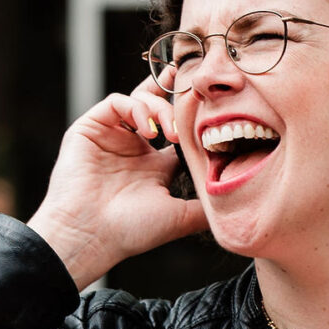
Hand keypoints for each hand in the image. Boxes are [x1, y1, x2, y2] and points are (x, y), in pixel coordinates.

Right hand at [26, 74, 207, 288]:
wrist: (90, 236)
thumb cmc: (131, 231)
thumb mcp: (180, 217)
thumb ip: (206, 205)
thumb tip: (239, 201)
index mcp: (154, 167)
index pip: (176, 130)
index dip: (193, 116)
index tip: (214, 105)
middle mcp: (133, 148)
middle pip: (157, 106)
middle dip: (176, 93)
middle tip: (196, 94)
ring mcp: (111, 136)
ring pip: (139, 100)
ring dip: (160, 109)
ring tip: (171, 132)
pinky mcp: (89, 128)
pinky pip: (115, 102)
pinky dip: (136, 108)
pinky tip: (148, 129)